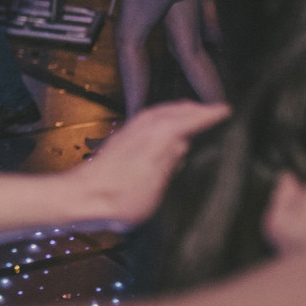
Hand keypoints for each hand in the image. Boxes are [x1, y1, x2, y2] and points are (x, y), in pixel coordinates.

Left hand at [70, 100, 229, 228]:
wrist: (79, 197)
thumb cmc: (115, 198)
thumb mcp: (152, 187)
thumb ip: (169, 161)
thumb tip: (184, 141)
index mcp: (154, 138)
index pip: (187, 119)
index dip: (207, 114)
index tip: (226, 110)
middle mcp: (142, 129)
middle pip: (173, 110)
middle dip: (195, 108)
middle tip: (215, 109)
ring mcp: (129, 132)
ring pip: (160, 112)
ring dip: (179, 109)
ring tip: (194, 113)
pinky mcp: (121, 140)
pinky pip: (148, 118)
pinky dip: (163, 115)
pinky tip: (165, 125)